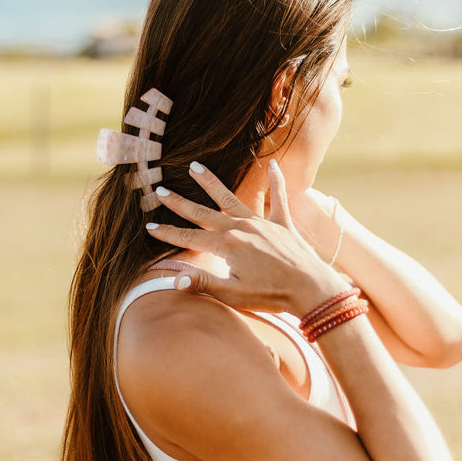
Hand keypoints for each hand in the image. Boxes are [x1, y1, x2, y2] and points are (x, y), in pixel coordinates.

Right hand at [145, 160, 347, 315]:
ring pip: (231, 198)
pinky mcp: (282, 225)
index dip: (167, 233)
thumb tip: (174, 280)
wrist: (313, 290)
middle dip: (180, 202)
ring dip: (212, 183)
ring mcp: (262, 224)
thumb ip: (204, 283)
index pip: (189, 238)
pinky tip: (273, 163)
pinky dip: (276, 181)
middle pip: (203, 213)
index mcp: (227, 246)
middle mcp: (241, 228)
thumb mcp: (233, 295)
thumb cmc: (272, 296)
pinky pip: (279, 198)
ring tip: (195, 166)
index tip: (149, 225)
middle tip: (160, 190)